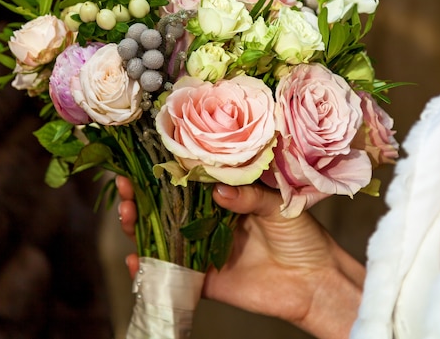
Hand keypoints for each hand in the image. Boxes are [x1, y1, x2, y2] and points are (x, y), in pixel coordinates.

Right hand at [115, 176, 364, 338]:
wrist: (314, 281)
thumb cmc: (302, 235)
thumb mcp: (277, 205)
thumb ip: (248, 196)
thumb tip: (217, 191)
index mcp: (225, 198)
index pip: (187, 182)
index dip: (163, 171)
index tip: (141, 159)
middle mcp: (208, 222)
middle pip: (166, 208)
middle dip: (141, 196)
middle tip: (125, 187)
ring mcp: (202, 250)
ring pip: (162, 237)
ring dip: (138, 226)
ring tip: (125, 214)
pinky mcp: (203, 279)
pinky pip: (172, 273)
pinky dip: (149, 268)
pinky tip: (134, 260)